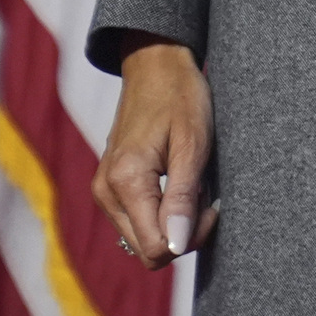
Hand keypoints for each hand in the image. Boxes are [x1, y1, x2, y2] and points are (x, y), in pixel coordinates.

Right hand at [93, 40, 219, 269]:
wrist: (155, 65)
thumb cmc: (180, 97)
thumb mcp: (192, 145)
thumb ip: (182, 199)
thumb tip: (177, 247)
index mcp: (125, 182)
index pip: (155, 247)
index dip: (190, 238)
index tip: (211, 207)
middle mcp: (106, 192)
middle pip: (146, 250)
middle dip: (182, 234)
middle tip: (205, 196)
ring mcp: (104, 191)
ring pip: (141, 238)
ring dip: (172, 223)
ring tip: (191, 185)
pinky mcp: (109, 187)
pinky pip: (136, 221)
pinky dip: (160, 213)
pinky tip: (177, 186)